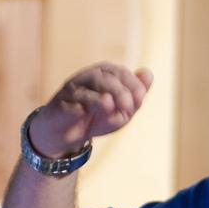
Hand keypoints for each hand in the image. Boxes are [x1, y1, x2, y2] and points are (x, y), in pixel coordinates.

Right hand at [28, 62, 153, 157]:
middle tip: (129, 107)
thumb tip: (148, 73)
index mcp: (104, 75)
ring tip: (110, 106)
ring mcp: (73, 90)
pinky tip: (84, 112)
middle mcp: (87, 78)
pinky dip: (78, 107)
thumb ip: (136, 95)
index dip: (132, 84)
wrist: (68, 135)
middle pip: (105, 77)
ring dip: (101, 98)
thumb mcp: (122, 110)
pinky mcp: (60, 104)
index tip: (140, 100)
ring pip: (86, 89)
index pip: (120, 73)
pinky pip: (70, 103)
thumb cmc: (97, 118)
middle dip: (120, 91)